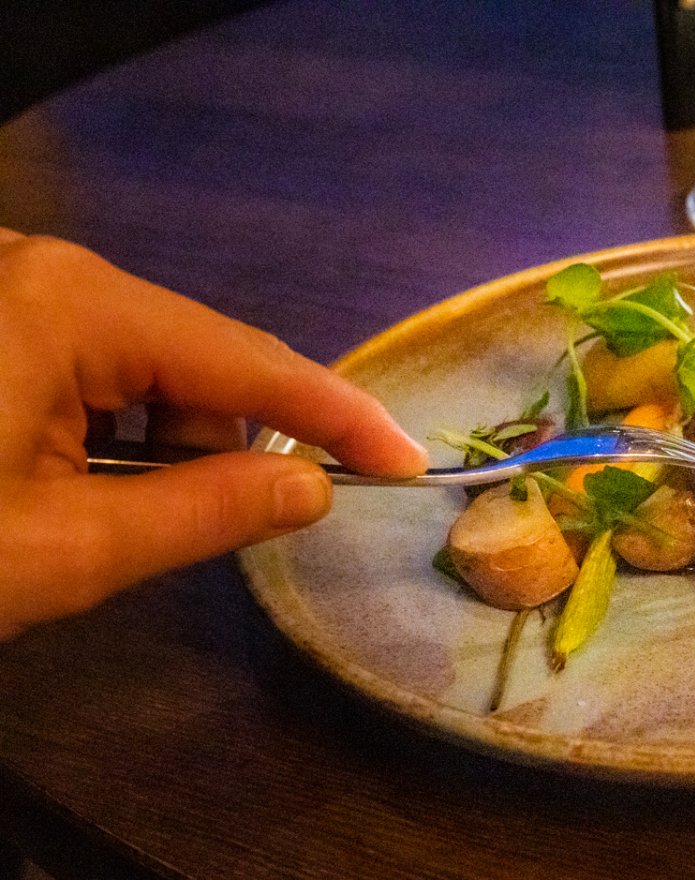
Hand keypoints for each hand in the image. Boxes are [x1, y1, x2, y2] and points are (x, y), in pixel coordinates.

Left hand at [0, 232, 428, 639]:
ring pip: (143, 365)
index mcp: (75, 306)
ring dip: (155, 441)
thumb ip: (203, 512)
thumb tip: (313, 489)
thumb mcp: (65, 549)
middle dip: (221, 445)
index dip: (339, 419)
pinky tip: (54, 475)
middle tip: (198, 528)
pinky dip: (106, 425)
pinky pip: (88, 362)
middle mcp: (49, 267)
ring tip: (87, 511)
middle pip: (198, 361)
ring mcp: (14, 284)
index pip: (250, 364)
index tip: (408, 463)